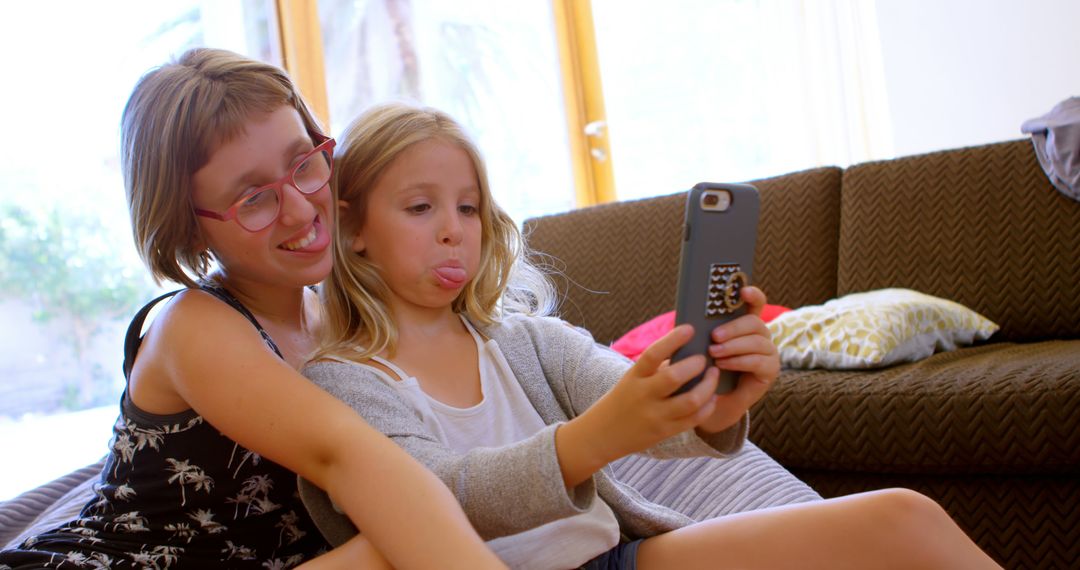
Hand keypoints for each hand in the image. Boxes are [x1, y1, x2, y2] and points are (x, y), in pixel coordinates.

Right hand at [556, 325, 719, 486]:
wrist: (602, 434)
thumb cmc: (623, 399)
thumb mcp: (632, 379)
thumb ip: (656, 367)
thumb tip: (687, 349)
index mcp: (634, 376)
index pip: (653, 354)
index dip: (673, 340)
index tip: (689, 329)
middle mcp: (643, 395)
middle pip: (674, 377)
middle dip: (695, 365)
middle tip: (705, 358)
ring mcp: (655, 415)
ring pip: (690, 400)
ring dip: (708, 386)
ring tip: (713, 375)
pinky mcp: (665, 432)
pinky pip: (693, 419)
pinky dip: (707, 406)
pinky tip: (712, 397)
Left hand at [696, 285, 779, 432]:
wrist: (711, 400)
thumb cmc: (705, 368)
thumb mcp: (701, 345)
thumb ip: (703, 329)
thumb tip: (692, 313)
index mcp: (745, 324)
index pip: (755, 303)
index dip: (753, 295)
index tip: (743, 290)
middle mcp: (761, 335)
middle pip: (754, 322)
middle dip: (734, 327)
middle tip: (714, 336)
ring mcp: (768, 352)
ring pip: (756, 341)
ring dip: (734, 346)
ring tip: (714, 353)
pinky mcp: (770, 370)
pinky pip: (758, 361)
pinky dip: (739, 361)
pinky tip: (723, 364)